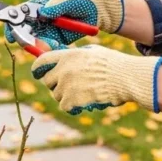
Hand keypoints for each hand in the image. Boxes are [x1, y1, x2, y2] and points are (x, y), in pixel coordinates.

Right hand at [5, 0, 123, 47]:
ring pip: (36, 40)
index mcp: (40, 5)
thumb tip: (42, 13)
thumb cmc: (83, 0)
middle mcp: (41, 18)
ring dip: (40, 45)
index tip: (11, 32)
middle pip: (25, 29)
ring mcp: (48, 30)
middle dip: (25, 38)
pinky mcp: (56, 40)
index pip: (21, 12)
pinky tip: (58, 46)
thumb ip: (57, 5)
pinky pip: (48, 47)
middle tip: (30, 44)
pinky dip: (50, 49)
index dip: (13, 22)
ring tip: (53, 44)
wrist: (100, 11)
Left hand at [31, 43, 161, 115]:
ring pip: (57, 95)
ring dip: (67, 97)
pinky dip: (73, 107)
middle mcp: (63, 69)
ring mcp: (67, 85)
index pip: (42, 60)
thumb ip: (76, 55)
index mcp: (68, 55)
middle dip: (56, 84)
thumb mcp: (93, 52)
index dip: (37, 68)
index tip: (36, 73)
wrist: (125, 78)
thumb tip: (65, 59)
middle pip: (48, 80)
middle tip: (68, 87)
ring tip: (82, 95)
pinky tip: (83, 105)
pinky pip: (65, 106)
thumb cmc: (114, 65)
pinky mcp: (72, 100)